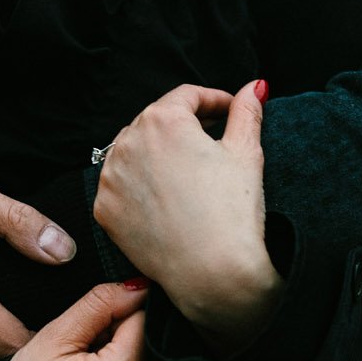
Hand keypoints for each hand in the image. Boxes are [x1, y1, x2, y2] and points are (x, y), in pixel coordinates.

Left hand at [94, 81, 282, 349]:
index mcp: (163, 120)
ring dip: (157, 153)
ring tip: (187, 173)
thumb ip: (247, 112)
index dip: (213, 101)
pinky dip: (138, 185)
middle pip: (156, 121)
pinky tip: (165, 198)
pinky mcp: (105, 209)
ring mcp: (110, 178)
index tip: (229, 112)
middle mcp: (127, 142)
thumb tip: (256, 87)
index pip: (186, 97)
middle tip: (211, 142)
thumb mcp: (246, 153)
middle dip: (184, 127)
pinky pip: (120, 185)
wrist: (212, 273)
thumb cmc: (233, 212)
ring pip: (133, 151)